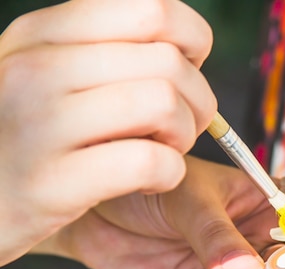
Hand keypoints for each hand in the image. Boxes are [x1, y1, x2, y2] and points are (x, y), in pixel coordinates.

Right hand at [0, 0, 214, 264]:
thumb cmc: (32, 139)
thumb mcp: (51, 77)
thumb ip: (107, 52)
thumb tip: (190, 51)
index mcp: (42, 33)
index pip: (153, 9)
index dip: (192, 43)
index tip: (182, 74)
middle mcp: (36, 68)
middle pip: (168, 62)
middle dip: (198, 101)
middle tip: (178, 127)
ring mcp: (40, 124)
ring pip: (164, 103)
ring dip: (183, 135)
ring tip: (163, 151)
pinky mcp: (52, 183)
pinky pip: (149, 161)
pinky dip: (170, 174)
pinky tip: (151, 180)